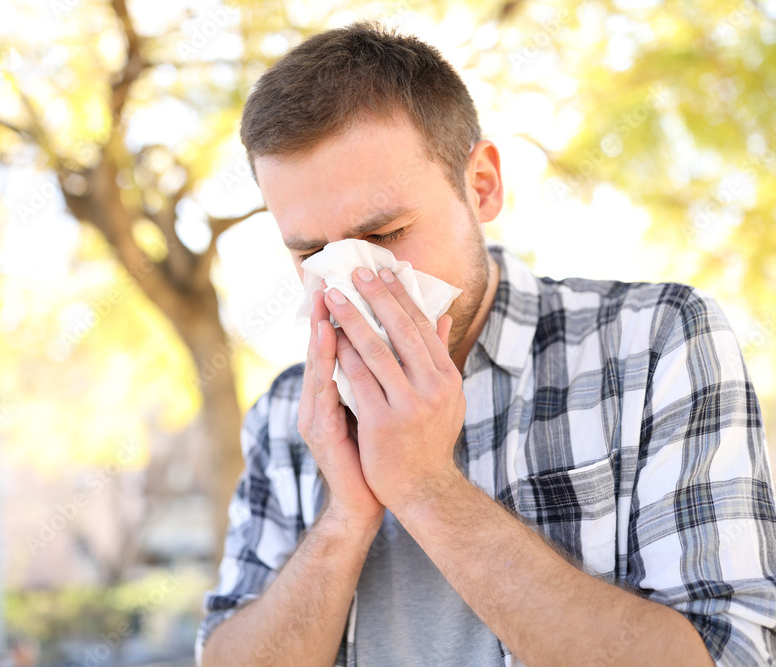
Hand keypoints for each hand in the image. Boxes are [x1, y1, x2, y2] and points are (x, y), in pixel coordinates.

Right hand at [298, 283, 384, 533]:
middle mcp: (321, 400)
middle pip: (321, 351)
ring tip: (323, 310)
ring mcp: (318, 416)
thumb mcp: (381, 406)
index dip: (340, 316)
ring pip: (318, 369)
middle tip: (326, 285)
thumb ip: (385, 374)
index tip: (346, 284)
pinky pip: (324, 397)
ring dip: (320, 339)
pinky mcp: (323, 434)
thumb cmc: (375, 452)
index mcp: (335, 391)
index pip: (336, 346)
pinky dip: (326, 372)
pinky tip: (329, 353)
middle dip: (323, 317)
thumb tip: (408, 338)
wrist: (365, 501)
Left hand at [324, 267, 464, 511]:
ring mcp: (409, 405)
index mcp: (448, 377)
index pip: (422, 326)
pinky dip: (342, 354)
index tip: (383, 272)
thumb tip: (443, 316)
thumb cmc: (430, 438)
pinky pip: (357, 380)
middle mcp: (434, 388)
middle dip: (375, 297)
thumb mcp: (445, 396)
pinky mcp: (383, 422)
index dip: (401, 296)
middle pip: (400, 331)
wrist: (424, 489)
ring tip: (332, 297)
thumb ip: (439, 355)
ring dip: (351, 319)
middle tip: (354, 272)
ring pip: (375, 351)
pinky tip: (327, 336)